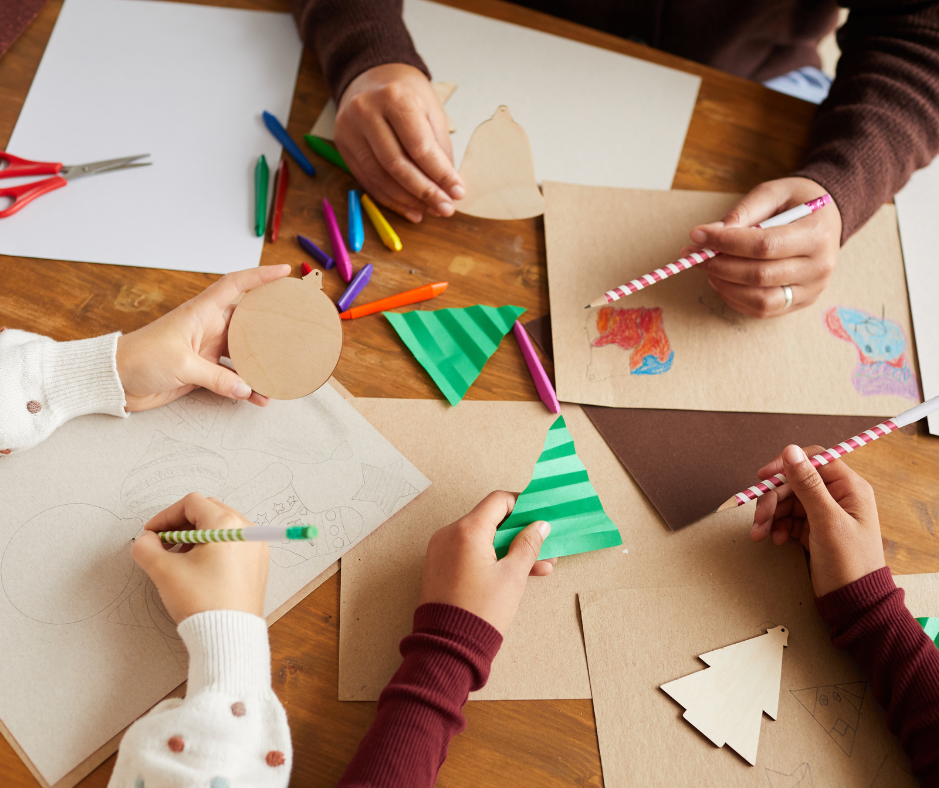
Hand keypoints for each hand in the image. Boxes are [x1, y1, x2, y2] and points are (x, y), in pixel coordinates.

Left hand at [116, 265, 290, 411]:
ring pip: (244, 353)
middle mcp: (208, 328)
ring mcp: (207, 350)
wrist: (114, 380)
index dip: (260, 276)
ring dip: (260, 364)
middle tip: (294, 329)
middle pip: (248, 321)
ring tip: (280, 373)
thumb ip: (216, 377)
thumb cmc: (140, 359)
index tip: (283, 272)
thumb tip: (245, 388)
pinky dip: (245, 387)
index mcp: (201, 313)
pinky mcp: (203, 371)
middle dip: (271, 324)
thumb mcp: (181, 365)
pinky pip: (232, 377)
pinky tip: (258, 397)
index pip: (235, 285)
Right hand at [131, 493, 269, 622]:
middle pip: (208, 511)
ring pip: (221, 527)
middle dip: (181, 525)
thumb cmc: (202, 602)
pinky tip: (198, 568)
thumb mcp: (164, 572)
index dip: (166, 516)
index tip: (151, 534)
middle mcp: (247, 530)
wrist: (228, 635)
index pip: (191, 504)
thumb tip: (145, 540)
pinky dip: (213, 547)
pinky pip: (233, 543)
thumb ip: (147, 548)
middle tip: (163, 544)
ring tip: (178, 559)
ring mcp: (256, 547)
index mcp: (227, 524)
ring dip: (196, 536)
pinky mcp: (258, 563)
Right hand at [334, 63, 463, 222]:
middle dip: (424, 192)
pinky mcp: (342, 145)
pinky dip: (390, 199)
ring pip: (380, 177)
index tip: (457, 192)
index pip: (419, 146)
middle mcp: (366, 112)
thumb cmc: (407, 93)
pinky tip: (410, 209)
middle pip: (396, 165)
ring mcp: (349, 129)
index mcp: (394, 97)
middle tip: (445, 208)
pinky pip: (367, 180)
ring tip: (430, 210)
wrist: (371, 75)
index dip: (440, 174)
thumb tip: (448, 188)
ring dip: (408, 200)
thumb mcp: (431, 110)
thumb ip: (439, 148)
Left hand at [419, 491, 555, 634]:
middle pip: (491, 520)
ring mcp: (442, 550)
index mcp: (467, 530)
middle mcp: (449, 534)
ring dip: (509, 548)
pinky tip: (516, 572)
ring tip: (538, 566)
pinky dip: (491, 558)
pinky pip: (470, 552)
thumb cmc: (481, 611)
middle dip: (520, 532)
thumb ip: (528, 545)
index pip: (499, 501)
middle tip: (545, 544)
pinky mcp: (440, 566)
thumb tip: (540, 525)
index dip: (522, 505)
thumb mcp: (513, 576)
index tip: (539, 516)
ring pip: (482, 539)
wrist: (449, 646)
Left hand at [683, 176, 841, 317]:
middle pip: (759, 276)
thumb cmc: (797, 202)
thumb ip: (744, 211)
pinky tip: (722, 281)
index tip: (698, 235)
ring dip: (725, 286)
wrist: (826, 218)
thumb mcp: (773, 192)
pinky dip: (735, 299)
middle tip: (694, 254)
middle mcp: (819, 266)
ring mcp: (811, 289)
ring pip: (760, 300)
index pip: (764, 245)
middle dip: (719, 265)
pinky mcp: (801, 302)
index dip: (726, 243)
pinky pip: (762, 310)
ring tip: (708, 268)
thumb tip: (712, 233)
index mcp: (816, 234)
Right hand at [750, 444, 885, 596]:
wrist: (853, 603)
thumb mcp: (827, 521)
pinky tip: (773, 539)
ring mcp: (824, 513)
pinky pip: (787, 518)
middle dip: (773, 499)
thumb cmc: (849, 563)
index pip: (814, 460)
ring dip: (770, 515)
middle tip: (760, 517)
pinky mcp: (813, 529)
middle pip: (795, 482)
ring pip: (787, 501)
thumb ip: (808, 484)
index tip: (764, 476)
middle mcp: (837, 496)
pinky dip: (776, 526)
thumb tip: (791, 450)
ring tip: (760, 534)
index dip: (787, 465)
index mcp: (849, 488)